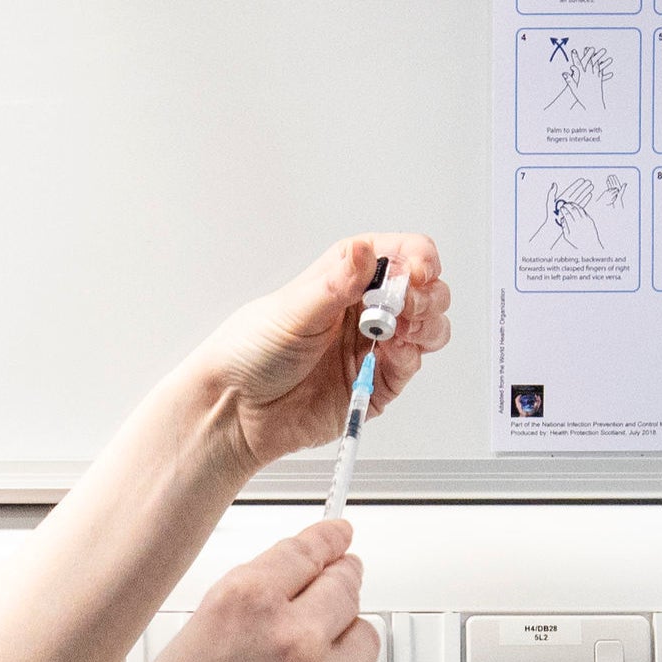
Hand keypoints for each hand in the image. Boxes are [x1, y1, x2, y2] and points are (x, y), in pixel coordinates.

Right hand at [74, 524, 376, 661]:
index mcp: (240, 604)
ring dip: (345, 635)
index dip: (326, 540)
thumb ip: (236, 621)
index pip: (307, 550)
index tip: (338, 535)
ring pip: (363, 637)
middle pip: (346, 585)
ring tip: (317, 651)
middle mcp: (289, 637)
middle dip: (341, 581)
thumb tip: (272, 611)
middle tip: (339, 579)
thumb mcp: (180, 652)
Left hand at [187, 235, 451, 473]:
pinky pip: (410, 366)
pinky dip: (411, 357)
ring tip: (401, 330)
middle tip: (408, 304)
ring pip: (427, 327)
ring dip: (427, 324)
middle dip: (426, 294)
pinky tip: (393, 354)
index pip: (398, 254)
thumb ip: (335, 284)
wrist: (235, 411)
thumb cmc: (249, 353)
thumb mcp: (291, 311)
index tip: (419, 271)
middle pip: (423, 290)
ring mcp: (373, 347)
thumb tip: (363, 251)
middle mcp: (364, 309)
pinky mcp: (376, 384)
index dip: (417, 258)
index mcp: (344, 278)